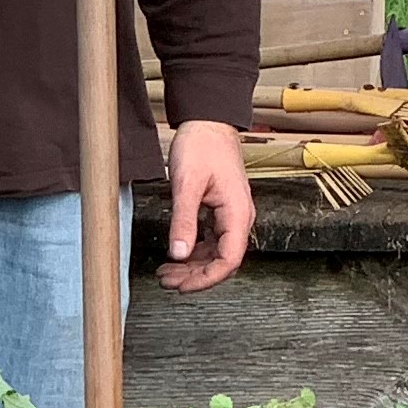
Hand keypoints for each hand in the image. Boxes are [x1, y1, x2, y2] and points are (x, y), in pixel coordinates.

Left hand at [160, 117, 254, 293]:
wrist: (208, 120)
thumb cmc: (202, 145)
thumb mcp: (187, 184)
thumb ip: (184, 221)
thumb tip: (179, 254)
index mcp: (237, 213)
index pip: (228, 260)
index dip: (206, 280)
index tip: (183, 287)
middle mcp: (240, 217)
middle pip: (223, 260)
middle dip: (195, 276)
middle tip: (168, 282)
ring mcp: (232, 214)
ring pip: (216, 252)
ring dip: (193, 266)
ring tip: (167, 272)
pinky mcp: (222, 209)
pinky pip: (212, 239)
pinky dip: (195, 251)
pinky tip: (178, 254)